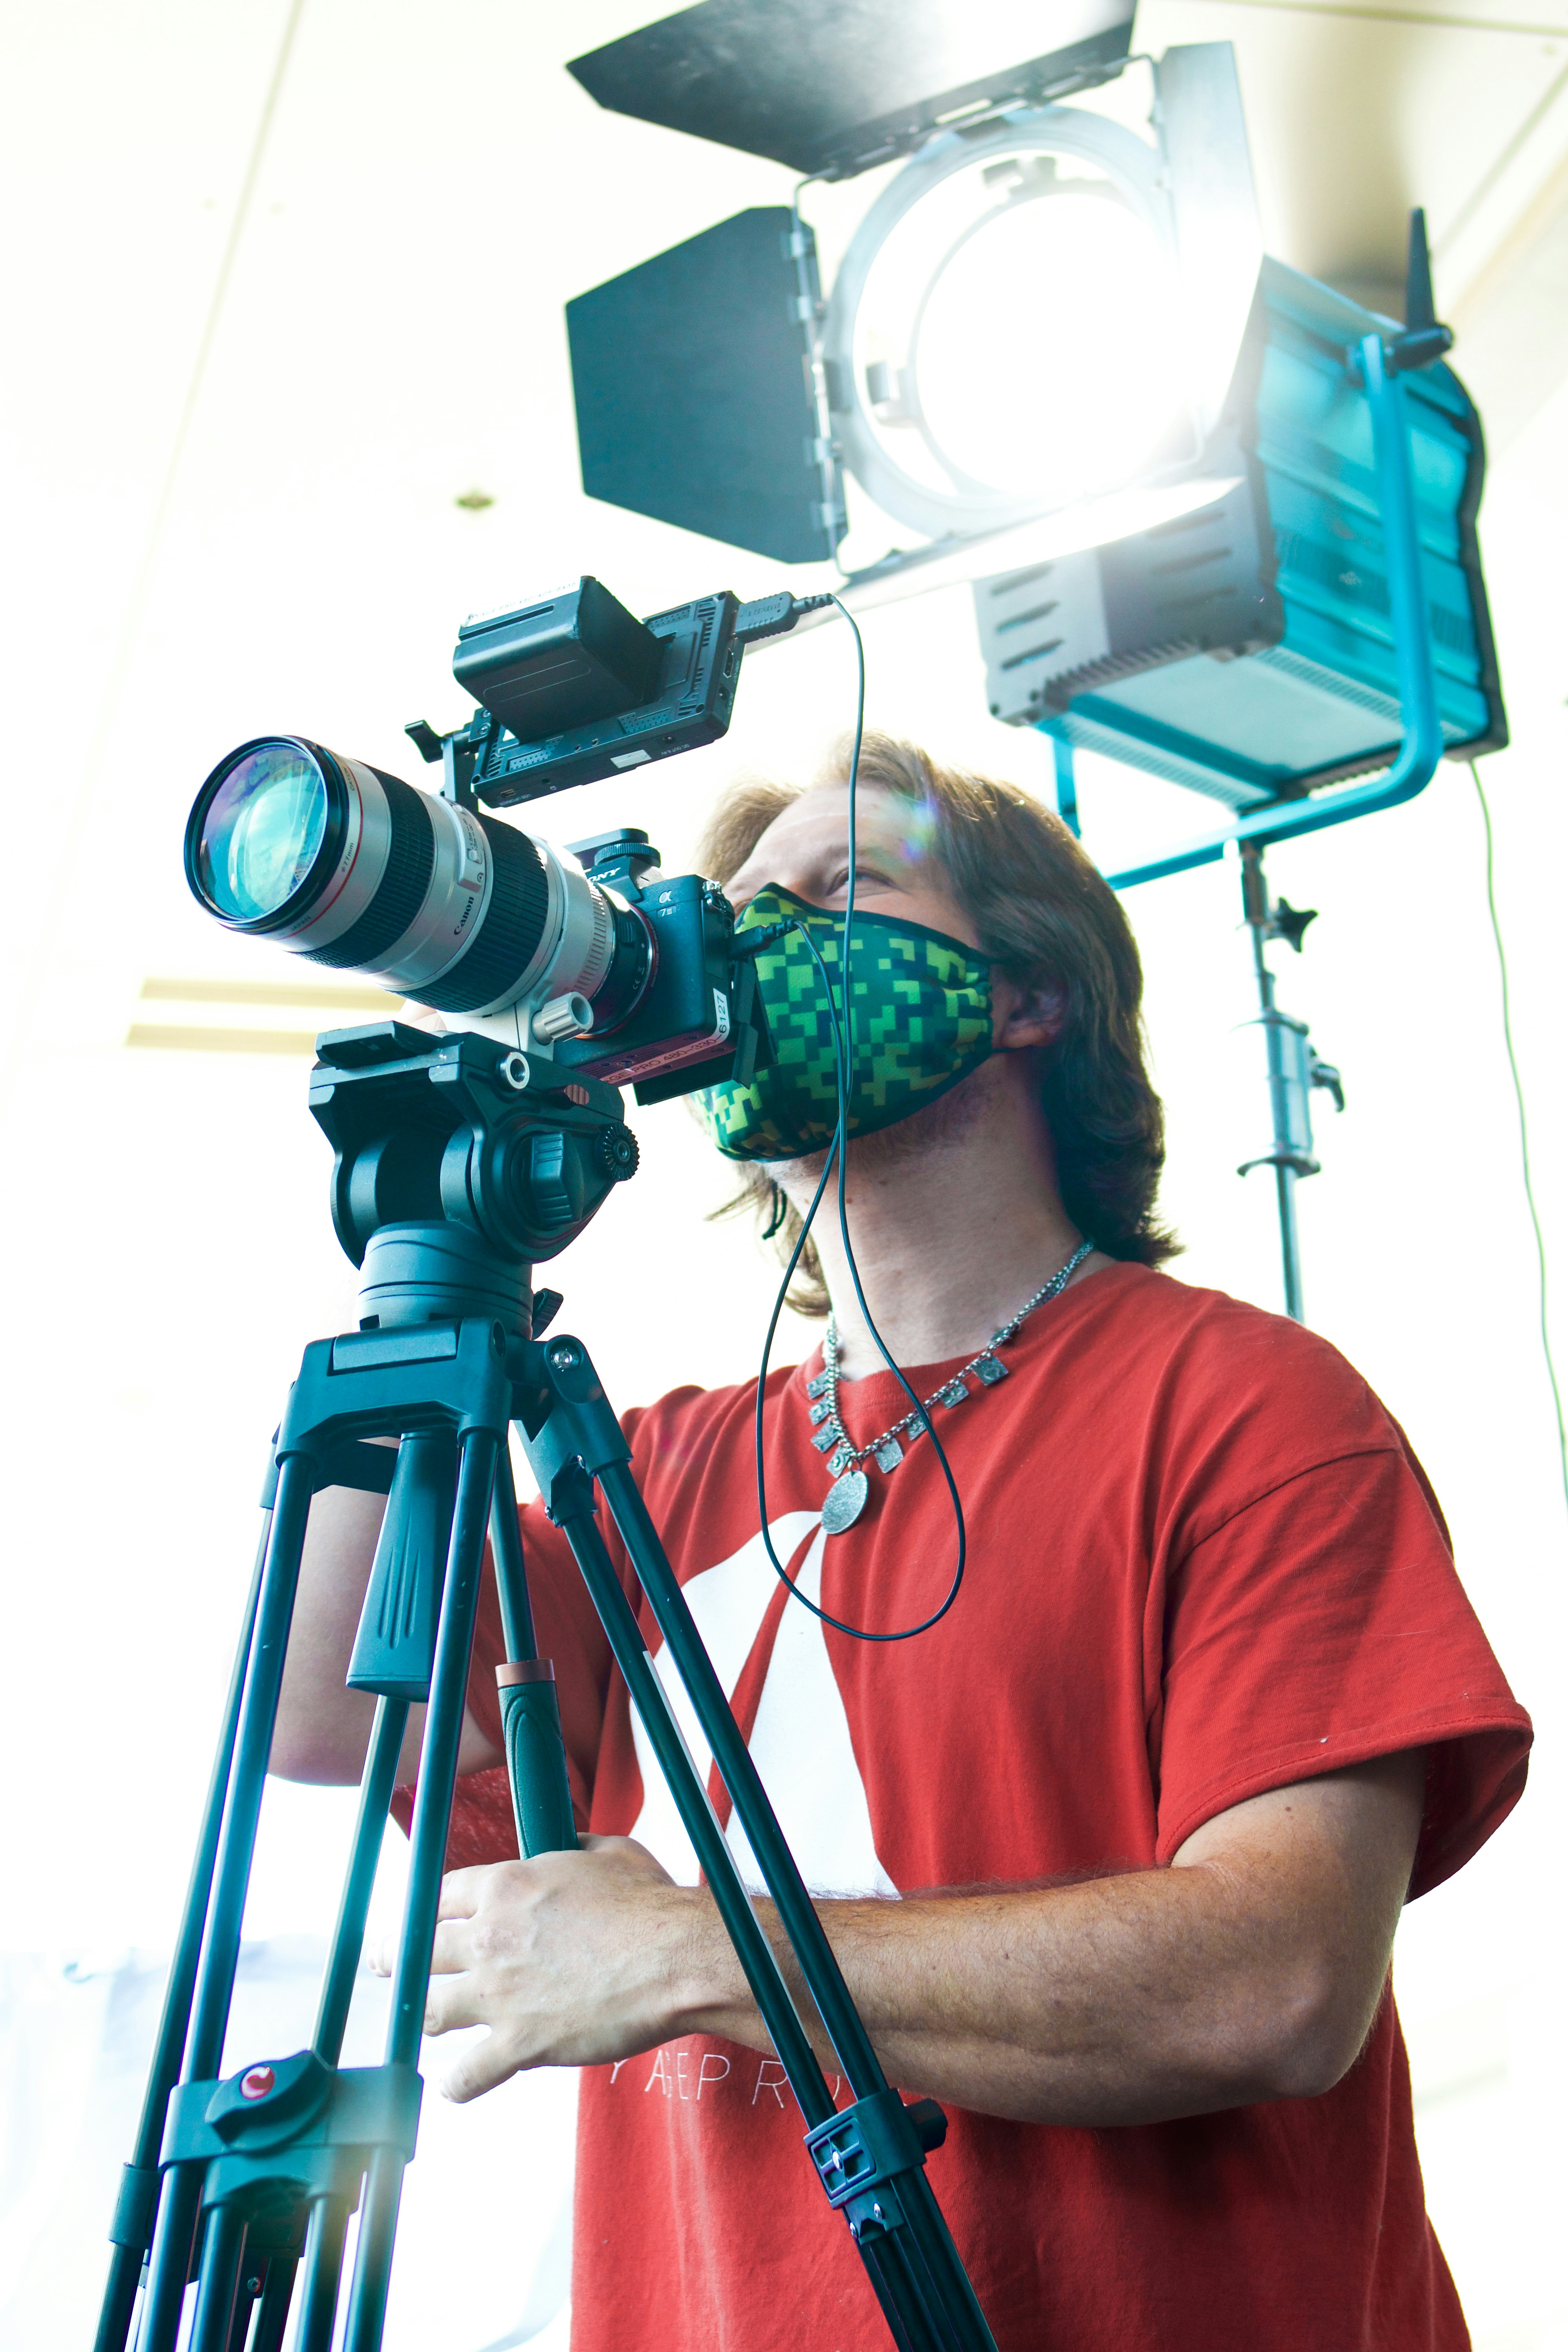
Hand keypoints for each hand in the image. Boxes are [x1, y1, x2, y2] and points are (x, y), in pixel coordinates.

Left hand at [373, 1837, 695, 2101]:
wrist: (675, 1959)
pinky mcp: (519, 2044)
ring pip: (431, 2011)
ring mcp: (499, 1995)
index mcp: (505, 1887)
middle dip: (397, 1959)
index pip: (439, 1897)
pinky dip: (455, 2084)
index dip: (426, 1910)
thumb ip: (572, 1849)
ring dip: (424, 2014)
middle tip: (387, 1965)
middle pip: (420, 1952)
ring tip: (421, 2019)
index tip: (418, 1920)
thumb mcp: (607, 1852)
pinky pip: (467, 2075)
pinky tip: (453, 2086)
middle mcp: (489, 1939)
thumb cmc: (649, 1903)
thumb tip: (566, 1847)